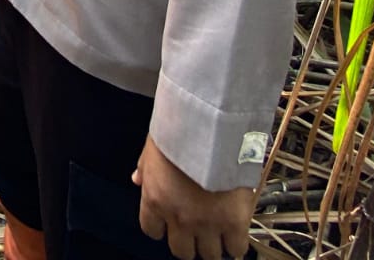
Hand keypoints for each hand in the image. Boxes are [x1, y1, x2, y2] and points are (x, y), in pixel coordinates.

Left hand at [132, 137, 254, 259]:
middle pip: (181, 251)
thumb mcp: (154, 145)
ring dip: (212, 246)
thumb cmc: (181, 130)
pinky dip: (236, 244)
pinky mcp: (234, 222)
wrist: (213, 126)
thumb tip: (137, 179)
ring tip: (218, 233)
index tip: (170, 224)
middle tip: (196, 232)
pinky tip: (236, 234)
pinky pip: (236, 248)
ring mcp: (207, 222)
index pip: (151, 230)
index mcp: (156, 199)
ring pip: (209, 254)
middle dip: (188, 243)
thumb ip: (145, 168)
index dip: (162, 228)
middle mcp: (179, 217)